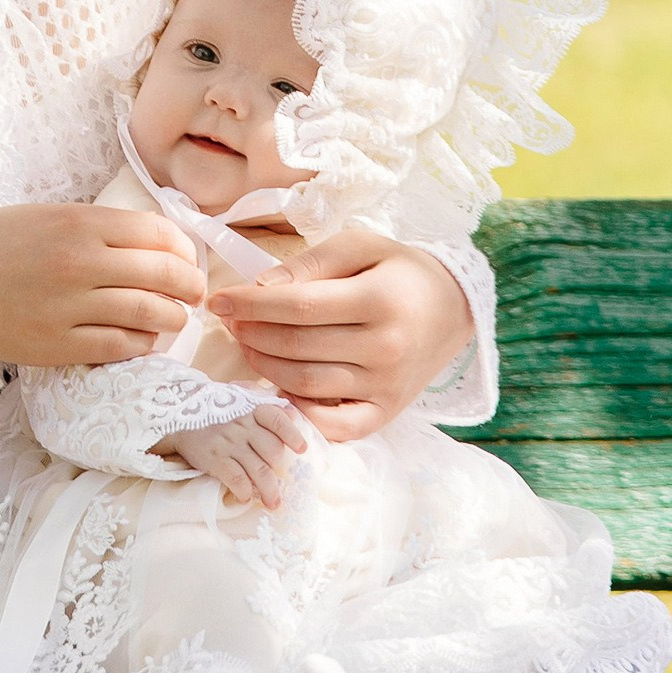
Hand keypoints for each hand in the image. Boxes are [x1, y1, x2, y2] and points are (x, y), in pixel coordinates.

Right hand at [0, 201, 204, 369]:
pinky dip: (141, 344)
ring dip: (172, 318)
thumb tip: (155, 246)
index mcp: (80, 221)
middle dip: (190, 285)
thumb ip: (99, 229)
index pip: (156, 232)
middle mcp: (81, 262)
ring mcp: (70, 307)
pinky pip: (119, 347)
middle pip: (162, 274)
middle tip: (196, 292)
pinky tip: (143, 340)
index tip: (186, 257)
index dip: (181, 248)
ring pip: (148, 313)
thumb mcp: (49, 216)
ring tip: (175, 318)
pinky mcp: (58, 345)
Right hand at [158, 396, 304, 509]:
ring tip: (274, 503)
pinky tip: (246, 497)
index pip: (278, 420)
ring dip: (270, 492)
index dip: (292, 435)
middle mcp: (242, 425)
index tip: (302, 449)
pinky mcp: (215, 458)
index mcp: (251, 408)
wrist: (178, 416)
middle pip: (273, 452)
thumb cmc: (217, 409)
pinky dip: (245, 492)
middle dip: (279, 470)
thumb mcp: (241, 398)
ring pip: (259, 471)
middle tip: (278, 481)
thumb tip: (293, 413)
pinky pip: (237, 479)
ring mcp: (229, 442)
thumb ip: (266, 403)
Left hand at [205, 232, 471, 442]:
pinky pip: (332, 426)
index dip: (250, 304)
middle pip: (295, 347)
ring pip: (304, 384)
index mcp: (378, 300)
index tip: (217, 300)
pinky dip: (298, 411)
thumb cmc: (399, 271)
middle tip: (230, 320)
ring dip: (263, 365)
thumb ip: (310, 264)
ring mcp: (384, 387)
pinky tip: (276, 386)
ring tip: (246, 343)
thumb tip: (261, 287)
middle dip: (251, 332)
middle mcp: (384, 349)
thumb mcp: (359, 246)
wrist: (453, 309)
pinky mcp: (384, 413)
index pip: (297, 307)